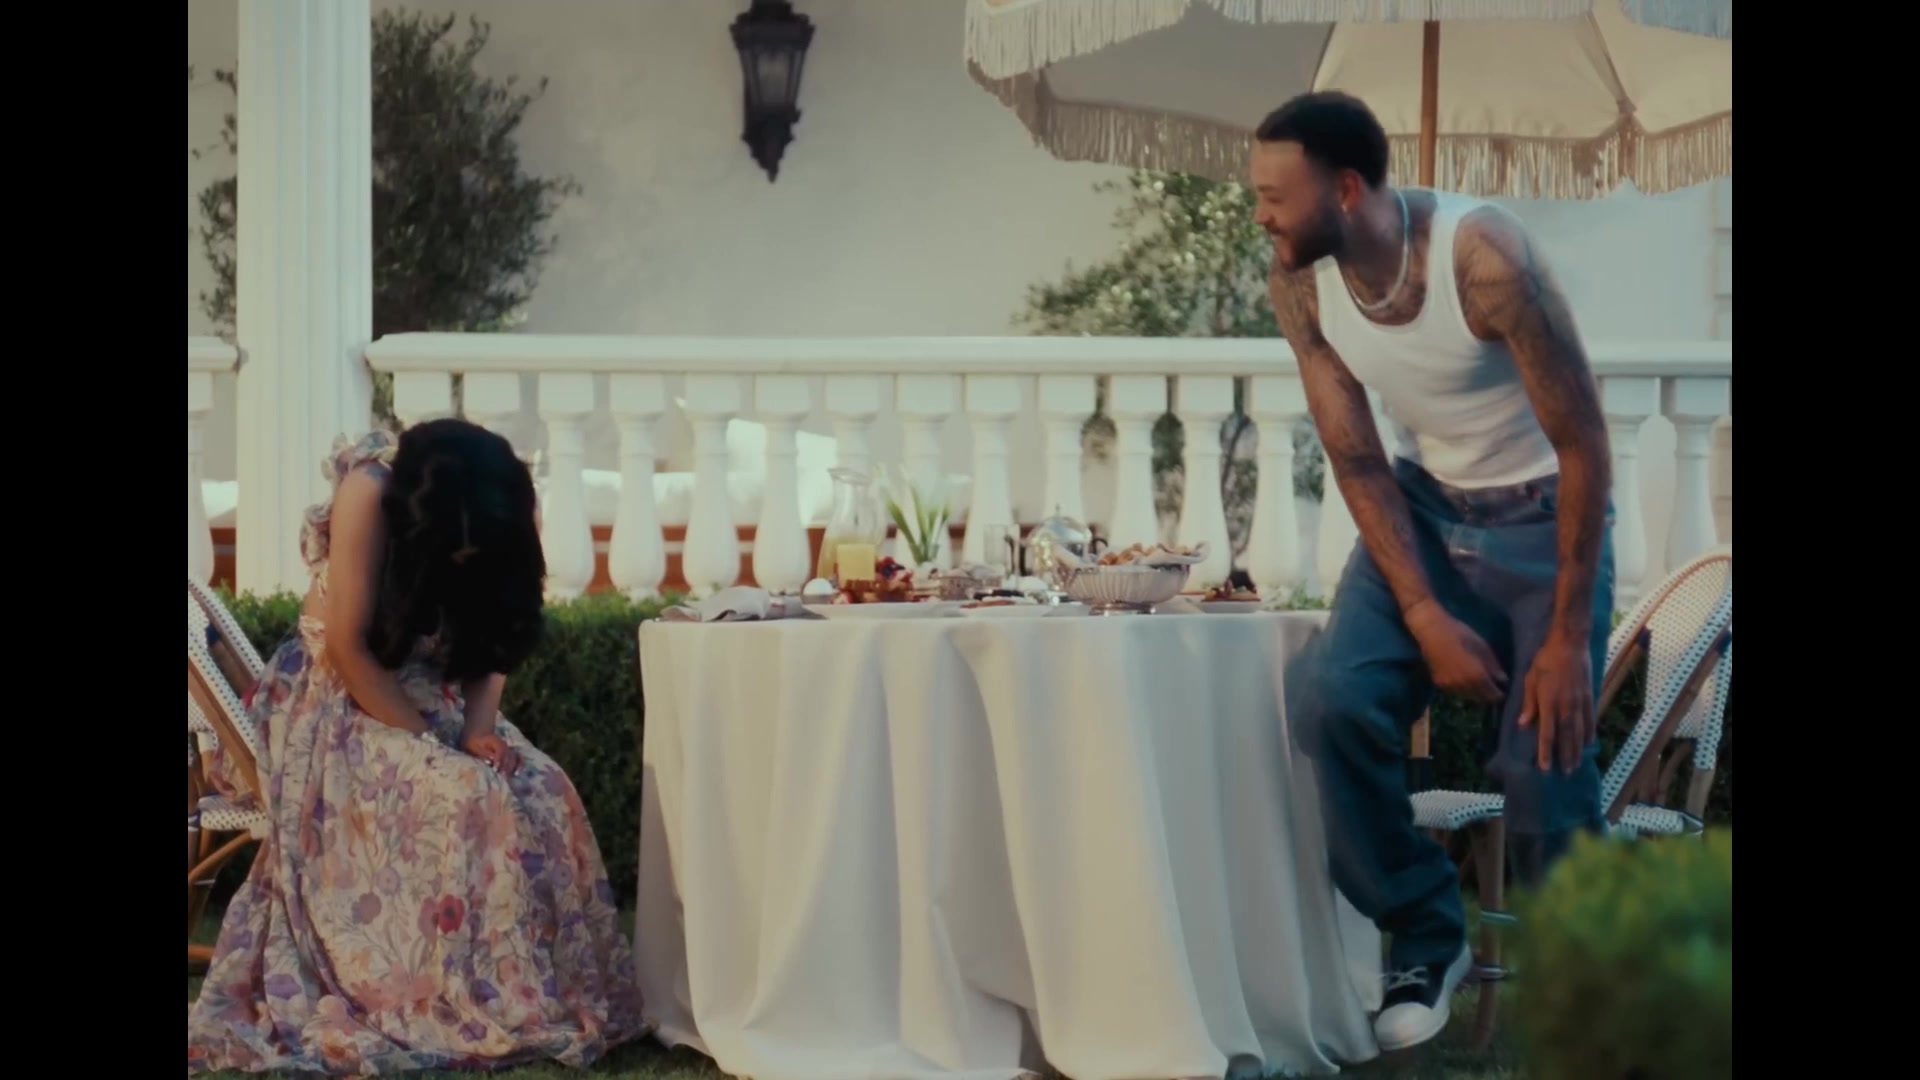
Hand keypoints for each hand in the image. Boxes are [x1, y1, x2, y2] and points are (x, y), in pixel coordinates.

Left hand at [460, 731, 520, 776]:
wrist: (478, 734)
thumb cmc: (474, 742)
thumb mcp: (474, 747)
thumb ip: (483, 754)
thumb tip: (490, 762)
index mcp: (495, 741)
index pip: (501, 750)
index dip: (500, 759)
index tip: (496, 769)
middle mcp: (504, 744)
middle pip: (509, 755)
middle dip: (506, 766)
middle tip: (501, 777)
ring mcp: (508, 748)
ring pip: (515, 757)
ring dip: (513, 767)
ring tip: (509, 776)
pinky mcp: (510, 753)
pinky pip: (518, 758)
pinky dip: (519, 765)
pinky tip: (516, 773)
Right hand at [1405, 600, 1507, 703]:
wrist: (1431, 631)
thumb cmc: (1459, 633)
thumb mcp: (1481, 645)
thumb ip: (1493, 665)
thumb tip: (1503, 679)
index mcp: (1477, 676)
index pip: (1493, 694)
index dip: (1499, 694)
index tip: (1502, 689)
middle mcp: (1464, 686)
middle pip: (1480, 698)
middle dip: (1488, 695)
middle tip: (1492, 687)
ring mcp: (1450, 686)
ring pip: (1467, 697)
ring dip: (1475, 693)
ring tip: (1478, 684)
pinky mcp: (1439, 683)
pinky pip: (1455, 692)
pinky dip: (1463, 689)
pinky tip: (1464, 680)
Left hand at [1518, 634, 1593, 773]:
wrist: (1570, 644)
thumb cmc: (1545, 660)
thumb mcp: (1530, 680)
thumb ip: (1529, 704)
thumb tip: (1523, 725)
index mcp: (1549, 703)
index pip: (1547, 734)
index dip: (1546, 753)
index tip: (1545, 768)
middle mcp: (1566, 707)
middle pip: (1566, 738)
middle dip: (1565, 757)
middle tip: (1566, 773)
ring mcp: (1580, 703)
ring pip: (1579, 732)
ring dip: (1578, 749)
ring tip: (1576, 764)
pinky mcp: (1589, 697)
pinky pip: (1589, 719)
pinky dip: (1589, 732)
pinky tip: (1588, 742)